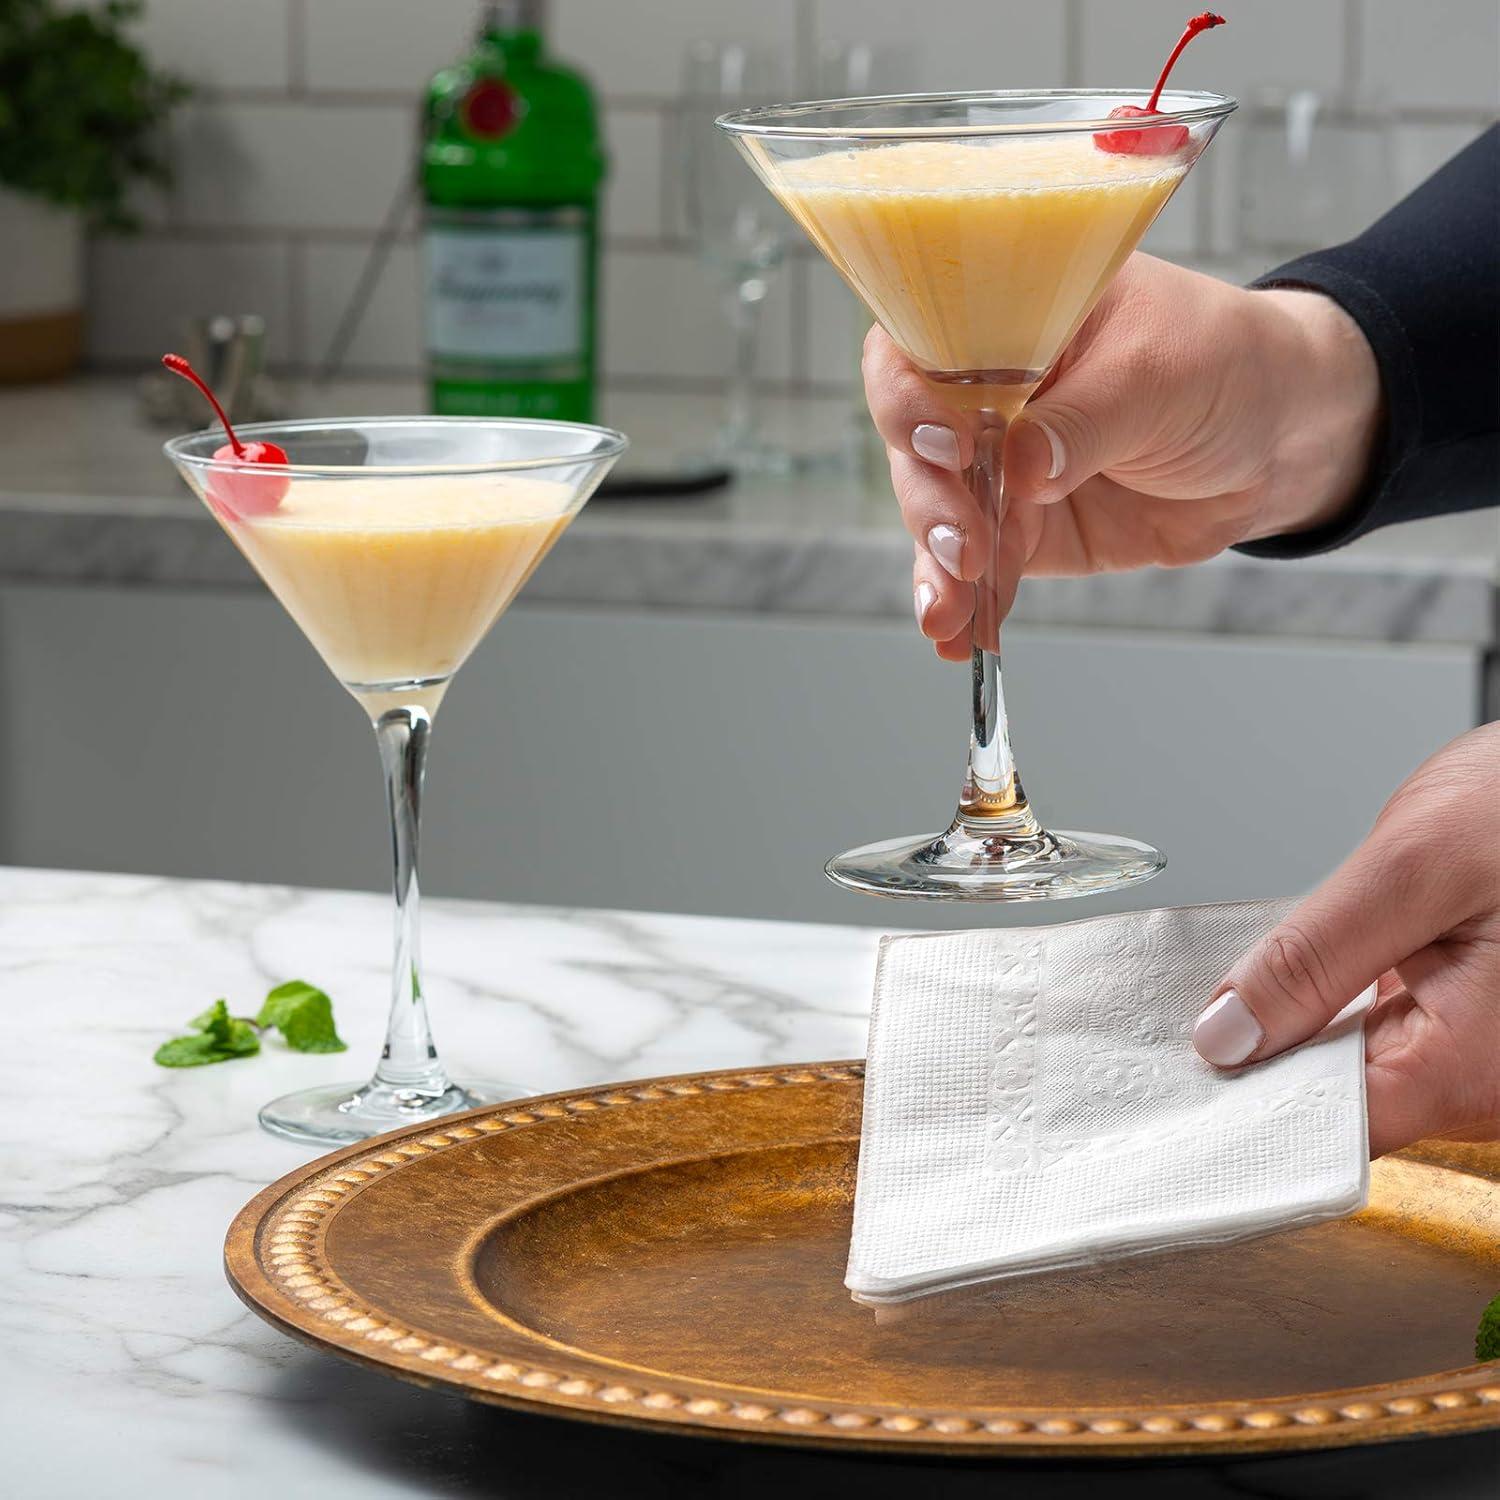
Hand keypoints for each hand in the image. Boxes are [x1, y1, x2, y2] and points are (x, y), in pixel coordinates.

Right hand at [865, 254, 1383, 658]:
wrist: (1279, 439)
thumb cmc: (1222, 365)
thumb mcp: (1159, 373)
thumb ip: (1086, 420)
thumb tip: (1020, 471)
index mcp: (1006, 321)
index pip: (917, 345)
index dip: (909, 397)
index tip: (948, 444)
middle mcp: (988, 394)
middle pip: (917, 446)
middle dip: (930, 501)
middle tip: (964, 546)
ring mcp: (1001, 468)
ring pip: (940, 517)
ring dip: (937, 567)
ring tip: (947, 612)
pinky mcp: (1025, 531)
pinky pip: (983, 573)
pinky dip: (970, 608)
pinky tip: (957, 640)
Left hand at [1192, 723, 1499, 1158]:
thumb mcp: (1416, 868)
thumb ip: (1315, 957)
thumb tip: (1227, 1034)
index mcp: (1478, 1071)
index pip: (1329, 1129)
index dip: (1247, 1105)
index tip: (1178, 1086)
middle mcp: (1493, 1089)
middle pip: (1338, 1104)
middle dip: (1266, 1059)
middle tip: (1191, 1023)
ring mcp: (1486, 1063)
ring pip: (1357, 1069)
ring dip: (1300, 1031)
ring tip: (1245, 994)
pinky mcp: (1478, 1033)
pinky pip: (1385, 1036)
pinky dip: (1336, 1010)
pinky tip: (1305, 980)